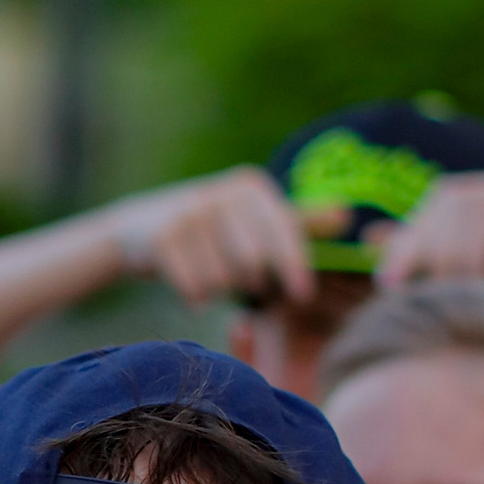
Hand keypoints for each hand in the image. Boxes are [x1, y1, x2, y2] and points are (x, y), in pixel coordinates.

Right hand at [109, 169, 313, 309]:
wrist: (137, 228)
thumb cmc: (210, 229)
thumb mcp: (254, 218)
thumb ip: (298, 221)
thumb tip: (346, 215)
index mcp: (252, 187)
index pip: (284, 232)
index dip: (296, 267)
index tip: (303, 296)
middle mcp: (224, 193)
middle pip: (254, 264)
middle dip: (250, 283)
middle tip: (239, 282)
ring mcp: (191, 213)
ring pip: (224, 280)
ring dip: (220, 292)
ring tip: (210, 278)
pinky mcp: (164, 238)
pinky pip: (194, 288)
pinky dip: (194, 297)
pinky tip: (188, 285)